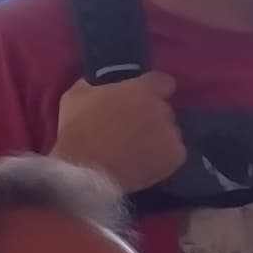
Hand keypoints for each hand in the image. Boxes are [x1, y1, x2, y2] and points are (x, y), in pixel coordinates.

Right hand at [51, 71, 186, 193]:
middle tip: (132, 126)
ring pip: (170, 131)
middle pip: (163, 109)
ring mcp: (172, 134)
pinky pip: (173, 152)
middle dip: (151, 114)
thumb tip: (101, 84)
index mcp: (143, 90)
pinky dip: (162, 156)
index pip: (162, 82)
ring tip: (136, 147)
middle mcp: (163, 110)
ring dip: (157, 136)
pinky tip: (144, 160)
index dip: (153, 89)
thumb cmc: (78, 130)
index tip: (142, 96)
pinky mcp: (176, 157)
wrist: (86, 171)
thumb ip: (96, 84)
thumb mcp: (76, 96)